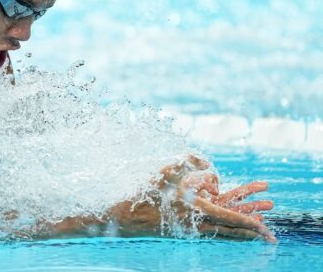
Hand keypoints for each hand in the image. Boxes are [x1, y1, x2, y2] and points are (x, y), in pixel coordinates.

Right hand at [107, 155, 276, 242]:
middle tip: (270, 237)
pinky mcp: (186, 231)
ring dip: (241, 233)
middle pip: (230, 229)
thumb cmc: (147, 194)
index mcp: (194, 209)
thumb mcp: (165, 172)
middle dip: (251, 231)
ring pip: (223, 233)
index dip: (247, 222)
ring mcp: (191, 230)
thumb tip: (207, 164)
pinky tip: (230, 231)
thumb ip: (187, 162)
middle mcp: (196, 224)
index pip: (227, 217)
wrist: (128, 218)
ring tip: (256, 234)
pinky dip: (226, 232)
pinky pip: (212, 233)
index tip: (263, 227)